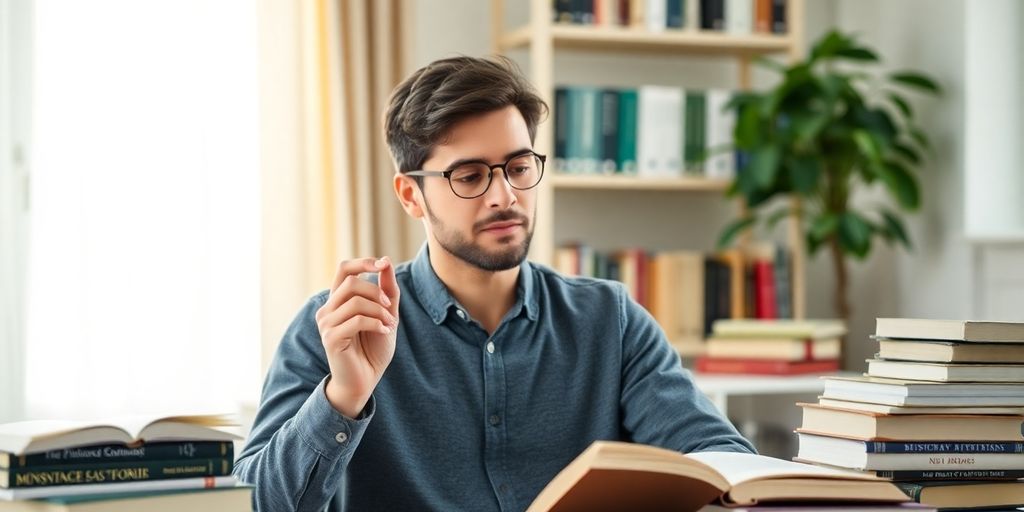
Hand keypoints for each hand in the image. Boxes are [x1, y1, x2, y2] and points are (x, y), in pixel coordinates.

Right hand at [315, 257, 400, 417]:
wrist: (365, 380)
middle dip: (377, 293)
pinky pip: (357, 320)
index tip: (383, 264)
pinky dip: (376, 323)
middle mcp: (328, 309)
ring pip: (355, 301)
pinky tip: (385, 331)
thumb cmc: (373, 348)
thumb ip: (387, 290)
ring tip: (389, 324)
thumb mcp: (386, 314)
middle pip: (352, 282)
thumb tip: (386, 261)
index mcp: (338, 300)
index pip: (344, 269)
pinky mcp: (330, 338)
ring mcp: (326, 323)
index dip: (363, 262)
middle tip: (391, 310)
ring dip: (379, 311)